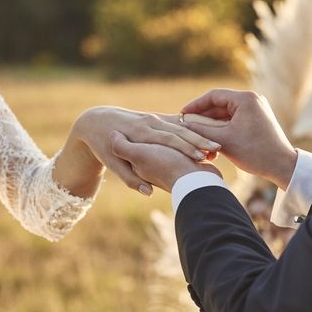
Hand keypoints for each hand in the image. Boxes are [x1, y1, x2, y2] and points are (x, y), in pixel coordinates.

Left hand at [75, 106, 220, 194]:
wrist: (95, 124)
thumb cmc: (102, 148)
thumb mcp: (114, 163)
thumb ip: (131, 177)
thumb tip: (148, 192)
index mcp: (142, 136)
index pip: (173, 140)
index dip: (190, 148)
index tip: (205, 157)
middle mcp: (150, 124)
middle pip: (181, 132)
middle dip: (199, 140)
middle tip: (217, 148)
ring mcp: (155, 120)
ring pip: (182, 126)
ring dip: (199, 135)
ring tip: (215, 144)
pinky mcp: (158, 119)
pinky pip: (178, 122)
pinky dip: (192, 127)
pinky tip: (205, 130)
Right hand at [181, 89, 296, 189]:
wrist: (281, 166)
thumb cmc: (254, 152)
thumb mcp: (223, 141)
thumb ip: (201, 130)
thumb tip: (182, 123)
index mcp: (245, 98)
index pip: (213, 96)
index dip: (195, 105)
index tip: (181, 115)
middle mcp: (252, 99)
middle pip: (220, 104)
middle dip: (203, 116)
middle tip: (186, 125)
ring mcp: (256, 109)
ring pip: (226, 113)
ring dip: (212, 124)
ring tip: (196, 135)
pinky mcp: (257, 119)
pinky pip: (234, 119)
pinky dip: (222, 128)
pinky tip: (210, 139)